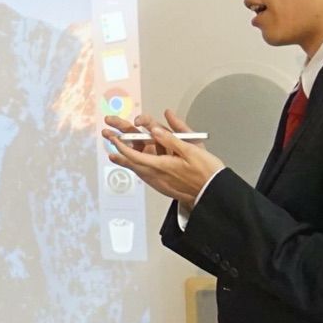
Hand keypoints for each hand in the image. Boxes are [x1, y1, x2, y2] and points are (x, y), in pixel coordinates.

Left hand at [101, 110, 223, 205]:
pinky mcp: (164, 187)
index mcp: (162, 165)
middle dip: (120, 151)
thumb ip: (170, 139)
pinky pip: (146, 177)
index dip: (122, 145)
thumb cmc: (205, 171)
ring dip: (126, 161)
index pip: (135, 155)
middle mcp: (158, 175)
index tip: (114, 137)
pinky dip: (137, 169)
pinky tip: (136, 167)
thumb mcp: (190, 150)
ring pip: (138, 171)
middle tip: (110, 141)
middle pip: (132, 163)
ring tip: (115, 155)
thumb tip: (154, 129)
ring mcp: (160, 183)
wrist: (212, 193)